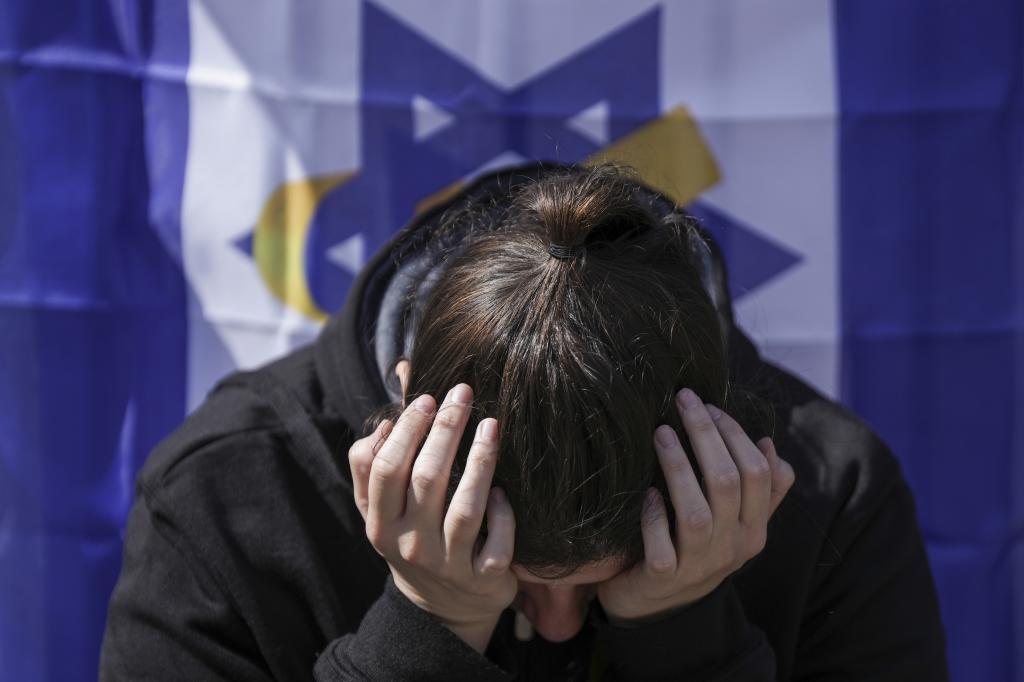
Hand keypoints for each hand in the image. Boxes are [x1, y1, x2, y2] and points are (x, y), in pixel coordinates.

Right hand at [347, 384, 516, 652]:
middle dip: (445, 430)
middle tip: (464, 393)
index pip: (385, 469)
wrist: (443, 608)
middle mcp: (409, 545)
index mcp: (379, 523)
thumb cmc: (412, 538)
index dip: (405, 430)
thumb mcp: (383, 509)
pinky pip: (496, 543)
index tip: (427, 397)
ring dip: (480, 462)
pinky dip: (502, 514)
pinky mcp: (483, 579)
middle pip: (426, 479)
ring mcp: (447, 565)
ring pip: (464, 509)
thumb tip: (386, 412)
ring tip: (492, 425)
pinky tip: (504, 491)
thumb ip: (373, 462)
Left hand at [597, 388, 794, 622]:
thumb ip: (760, 490)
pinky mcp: (662, 578)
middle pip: (728, 482)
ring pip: (696, 512)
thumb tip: (769, 443)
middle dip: (706, 435)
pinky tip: (647, 493)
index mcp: (754, 529)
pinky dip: (654, 517)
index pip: (759, 473)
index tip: (709, 405)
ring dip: (678, 468)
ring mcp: (698, 566)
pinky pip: (660, 546)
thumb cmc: (695, 550)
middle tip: (683, 400)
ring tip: (660, 433)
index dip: (735, 434)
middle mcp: (732, 548)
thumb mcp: (735, 523)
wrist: (658, 608)